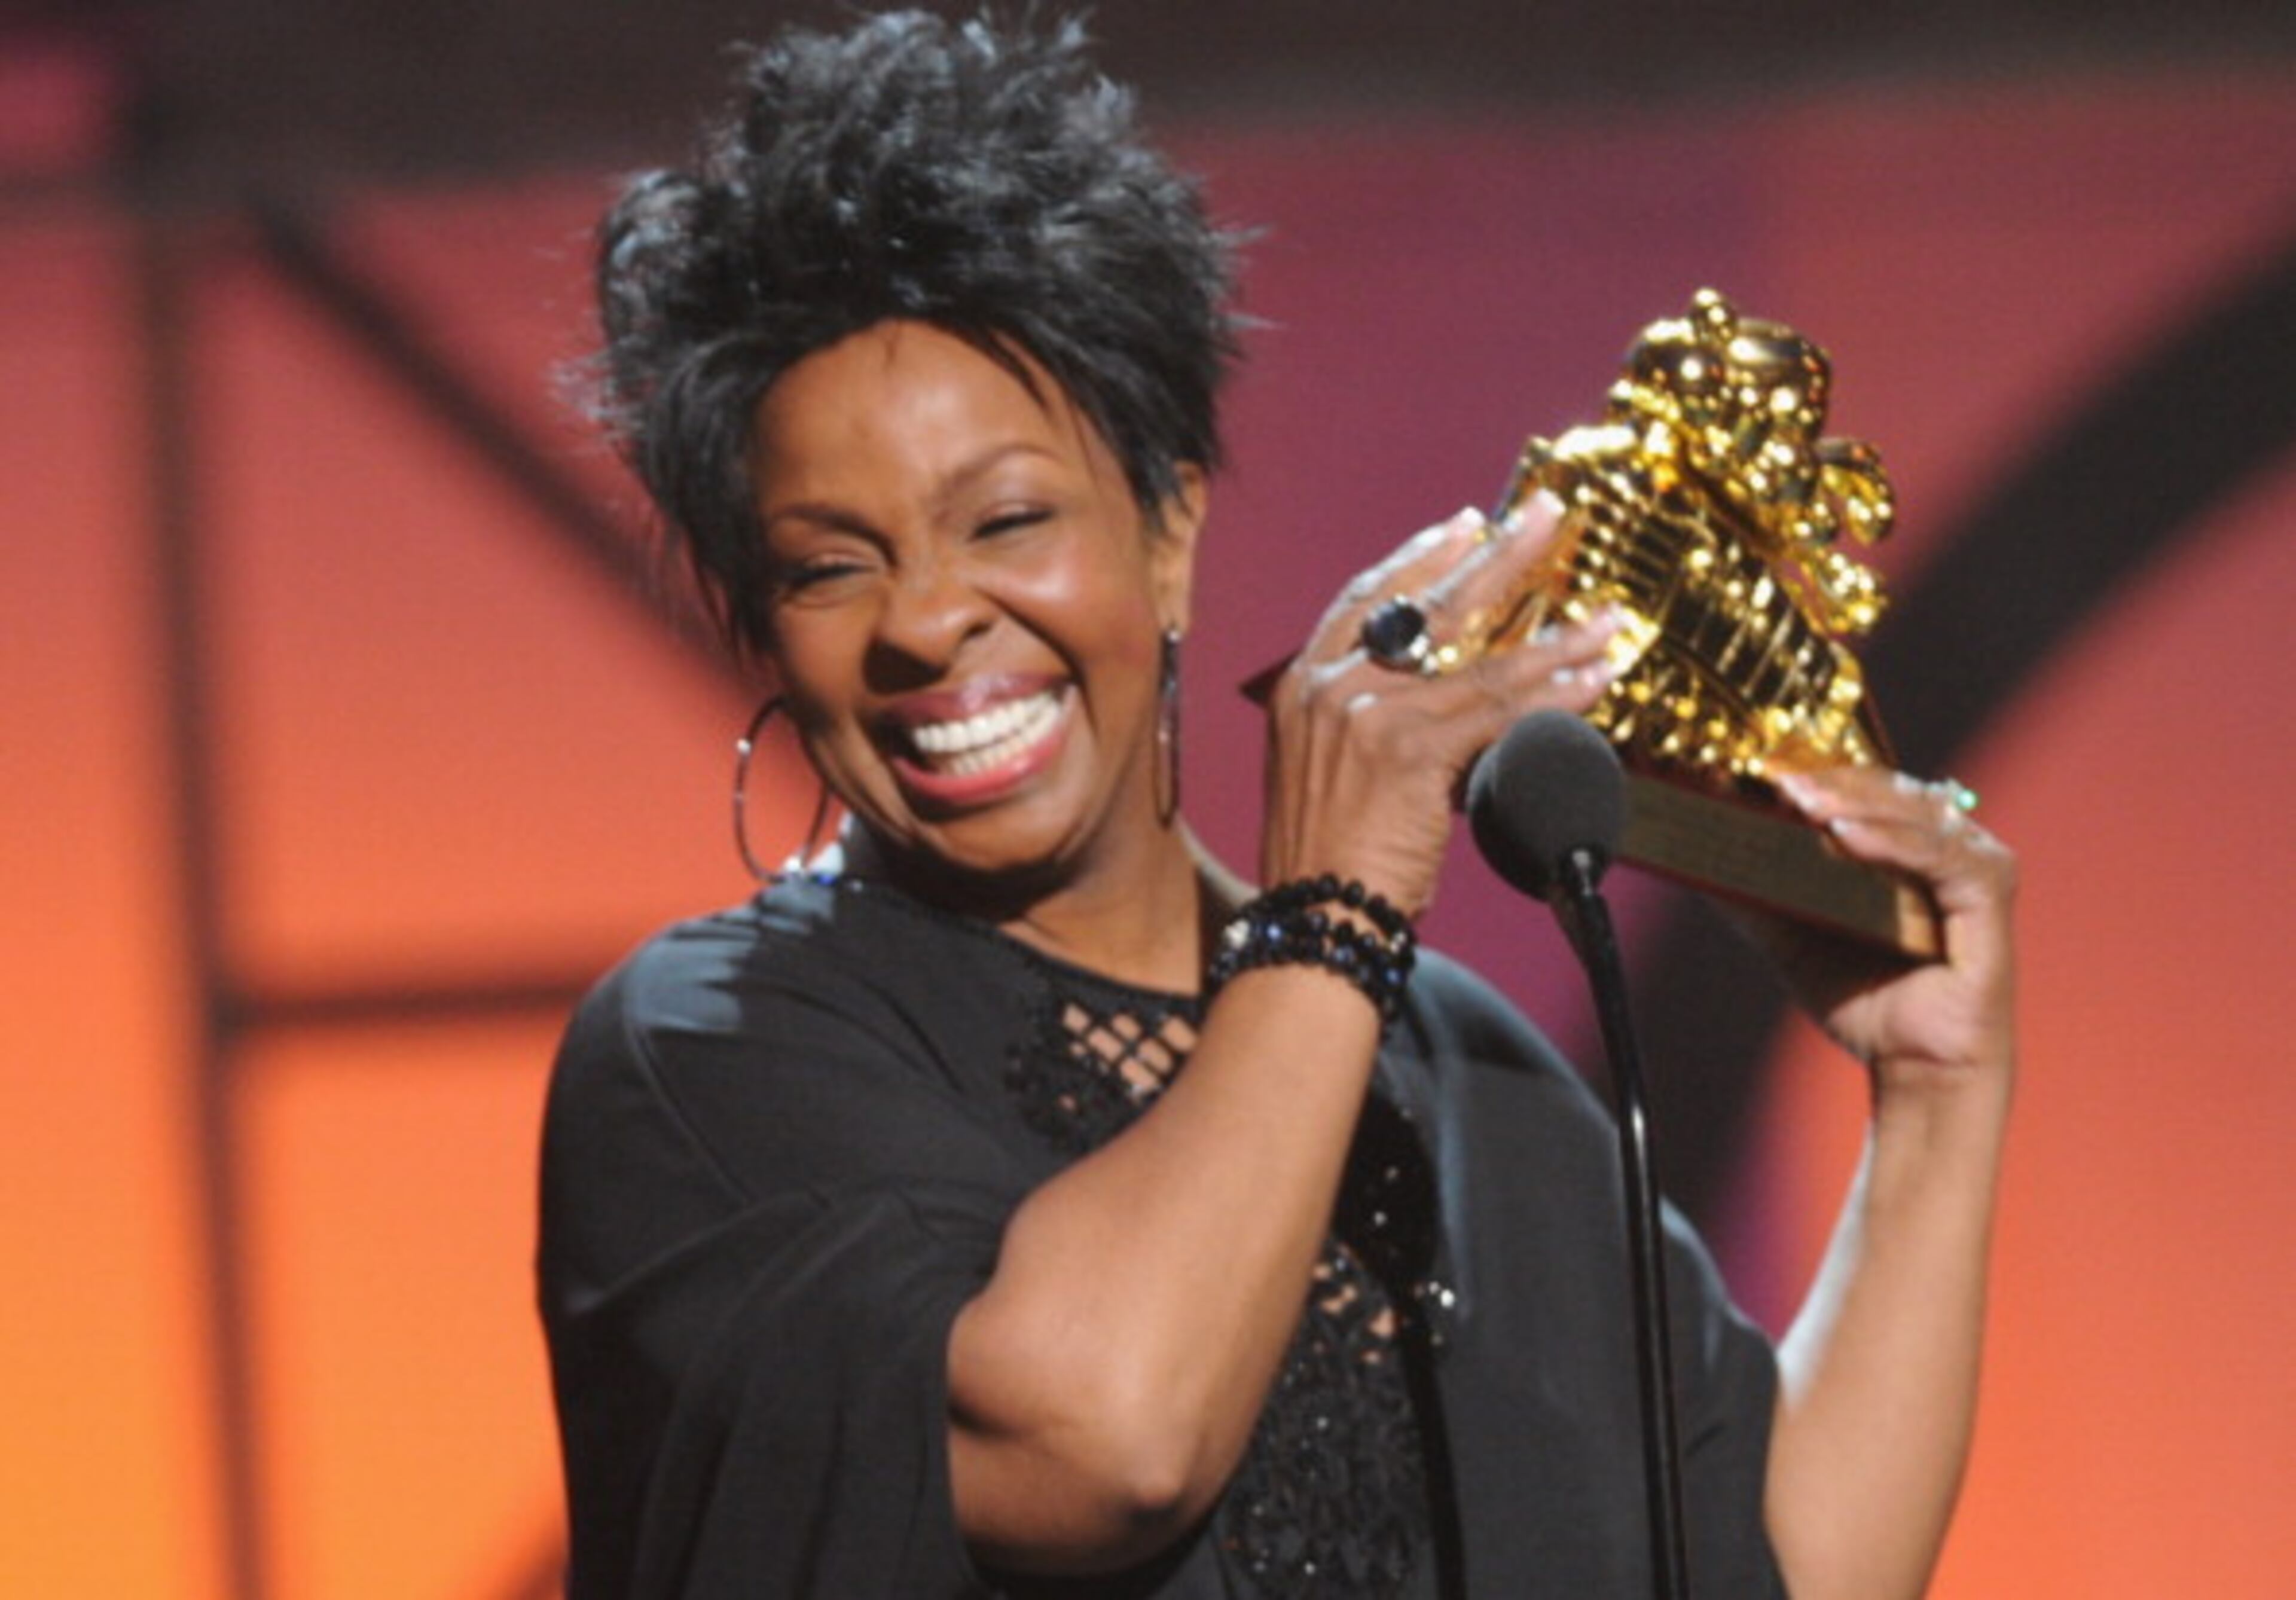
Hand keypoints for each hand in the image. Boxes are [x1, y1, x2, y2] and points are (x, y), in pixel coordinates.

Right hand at [1258, 495, 1622, 917]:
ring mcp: (1367, 714)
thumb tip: (1444, 711)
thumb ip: (1367, 727)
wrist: (1312, 923)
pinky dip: (1556, 691)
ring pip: (1482, 662)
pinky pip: (1500, 709)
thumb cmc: (1326, 866)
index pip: (1368, 599)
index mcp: (1302, 687)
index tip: (1467, 527)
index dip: (1421, 557)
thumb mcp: (1326, 774)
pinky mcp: (1409, 749)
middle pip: (1429, 604)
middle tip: (1546, 514)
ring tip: (1608, 616)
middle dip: (1497, 554)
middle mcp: (1328, 687)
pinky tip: (1597, 675)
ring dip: (1557, 637)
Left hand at [1762, 767, 2018, 1100]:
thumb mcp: (1792, 941)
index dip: (1812, 774)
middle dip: (1826, 781)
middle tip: (1772, 777)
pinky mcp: (1989, 893)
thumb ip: (1754, 900)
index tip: (1756, 769)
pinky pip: (1938, 855)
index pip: (1861, 788)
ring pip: (1910, 813)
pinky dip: (1889, 840)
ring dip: (1853, 801)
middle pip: (1884, 791)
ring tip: (1801, 800)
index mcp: (1907, 843)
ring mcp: (1974, 864)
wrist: (1915, 1066)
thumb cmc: (1866, 999)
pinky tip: (1842, 834)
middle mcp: (1947, 843)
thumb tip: (1691, 866)